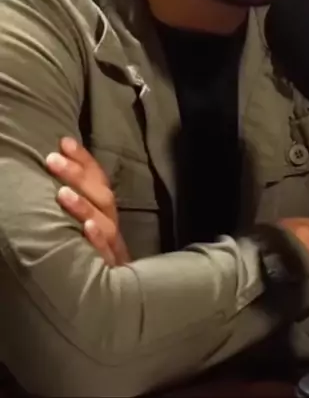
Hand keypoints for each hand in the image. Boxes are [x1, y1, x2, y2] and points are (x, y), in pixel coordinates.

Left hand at [46, 137, 129, 265]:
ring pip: (104, 223)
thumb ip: (75, 205)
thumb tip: (55, 173)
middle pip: (101, 197)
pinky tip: (86, 229)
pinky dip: (97, 240)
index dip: (84, 160)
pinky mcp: (110, 274)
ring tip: (62, 193)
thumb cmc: (88, 262)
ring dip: (84, 206)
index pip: (98, 181)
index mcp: (105, 215)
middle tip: (53, 159)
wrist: (113, 309)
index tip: (64, 142)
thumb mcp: (83, 230)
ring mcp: (112, 251)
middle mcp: (111, 227)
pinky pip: (106, 255)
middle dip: (79, 175)